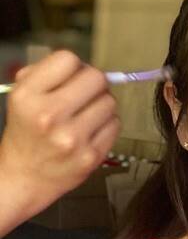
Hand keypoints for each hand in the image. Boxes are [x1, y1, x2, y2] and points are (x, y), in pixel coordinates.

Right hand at [0, 50, 120, 234]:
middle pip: (96, 78)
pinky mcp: (91, 155)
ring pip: (110, 102)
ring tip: (88, 115)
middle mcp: (50, 115)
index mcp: (28, 96)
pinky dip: (107, 125)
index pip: (68, 59)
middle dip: (94, 84)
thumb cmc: (26, 135)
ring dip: (102, 105)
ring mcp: (73, 138)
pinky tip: (92, 131)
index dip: (74, 67)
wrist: (25, 178)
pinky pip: (115, 125)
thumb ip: (46, 75)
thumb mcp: (21, 98)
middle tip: (87, 95)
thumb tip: (80, 65)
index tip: (73, 78)